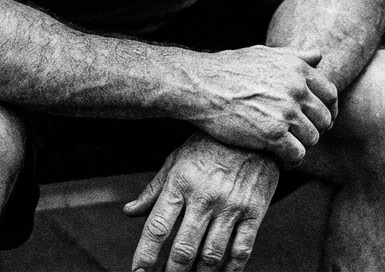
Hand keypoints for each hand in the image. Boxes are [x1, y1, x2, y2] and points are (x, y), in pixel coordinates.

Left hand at [124, 133, 280, 270]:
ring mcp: (231, 206)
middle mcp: (204, 197)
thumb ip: (154, 190)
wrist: (254, 128)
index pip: (157, 227)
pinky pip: (241, 250)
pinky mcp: (254, 211)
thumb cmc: (208, 145)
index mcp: (180, 183)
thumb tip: (129, 212)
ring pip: (212, 255)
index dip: (146, 255)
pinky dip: (230, 270)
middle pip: (184, 249)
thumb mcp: (176, 160)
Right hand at [183, 45, 336, 166]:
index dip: (328, 109)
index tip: (320, 119)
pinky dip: (291, 159)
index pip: (330, 94)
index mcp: (297, 69)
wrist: (199, 85)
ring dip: (301, 144)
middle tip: (301, 135)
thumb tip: (318, 57)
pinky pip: (296, 154)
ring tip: (287, 145)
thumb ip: (294, 56)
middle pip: (323, 118)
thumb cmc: (228, 69)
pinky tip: (279, 157)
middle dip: (315, 129)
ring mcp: (285, 112)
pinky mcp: (272, 135)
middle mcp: (296, 89)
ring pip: (312, 138)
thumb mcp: (264, 53)